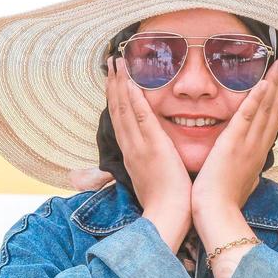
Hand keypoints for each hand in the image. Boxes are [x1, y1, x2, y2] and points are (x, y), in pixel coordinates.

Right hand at [106, 56, 191, 249]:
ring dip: (120, 84)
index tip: (113, 80)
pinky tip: (130, 83)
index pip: (120, 120)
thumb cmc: (164, 202)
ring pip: (125, 109)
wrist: (166, 216)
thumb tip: (146, 159)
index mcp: (131, 153)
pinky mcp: (152, 146)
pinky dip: (133, 99)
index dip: (115, 98)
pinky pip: (141, 118)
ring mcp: (139, 145)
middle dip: (113, 84)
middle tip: (110, 61)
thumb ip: (147, 164)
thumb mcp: (150, 180)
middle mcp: (130, 147)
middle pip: (117, 110)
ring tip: (117, 63)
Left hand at [190, 58, 277, 224]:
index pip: (271, 123)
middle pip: (273, 111)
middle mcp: (257, 147)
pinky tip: (264, 83)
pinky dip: (257, 99)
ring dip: (273, 86)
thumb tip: (250, 168)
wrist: (217, 214)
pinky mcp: (233, 144)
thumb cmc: (223, 202)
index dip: (277, 101)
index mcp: (257, 155)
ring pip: (265, 110)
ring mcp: (247, 145)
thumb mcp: (240, 182)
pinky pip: (247, 116)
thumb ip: (245, 169)